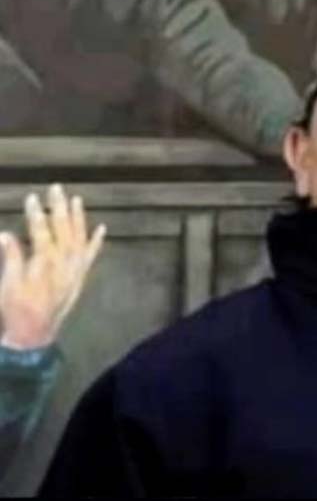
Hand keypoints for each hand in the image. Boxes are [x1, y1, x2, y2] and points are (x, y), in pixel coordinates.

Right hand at [0, 185, 104, 349]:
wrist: (34, 334)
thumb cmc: (16, 309)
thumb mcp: (8, 284)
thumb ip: (11, 258)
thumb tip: (5, 235)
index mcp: (45, 264)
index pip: (41, 232)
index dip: (36, 214)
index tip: (32, 197)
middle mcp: (65, 264)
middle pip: (63, 230)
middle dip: (59, 208)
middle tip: (56, 188)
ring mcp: (76, 270)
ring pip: (80, 238)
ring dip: (78, 218)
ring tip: (76, 200)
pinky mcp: (80, 277)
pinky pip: (91, 256)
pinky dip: (96, 241)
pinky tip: (101, 228)